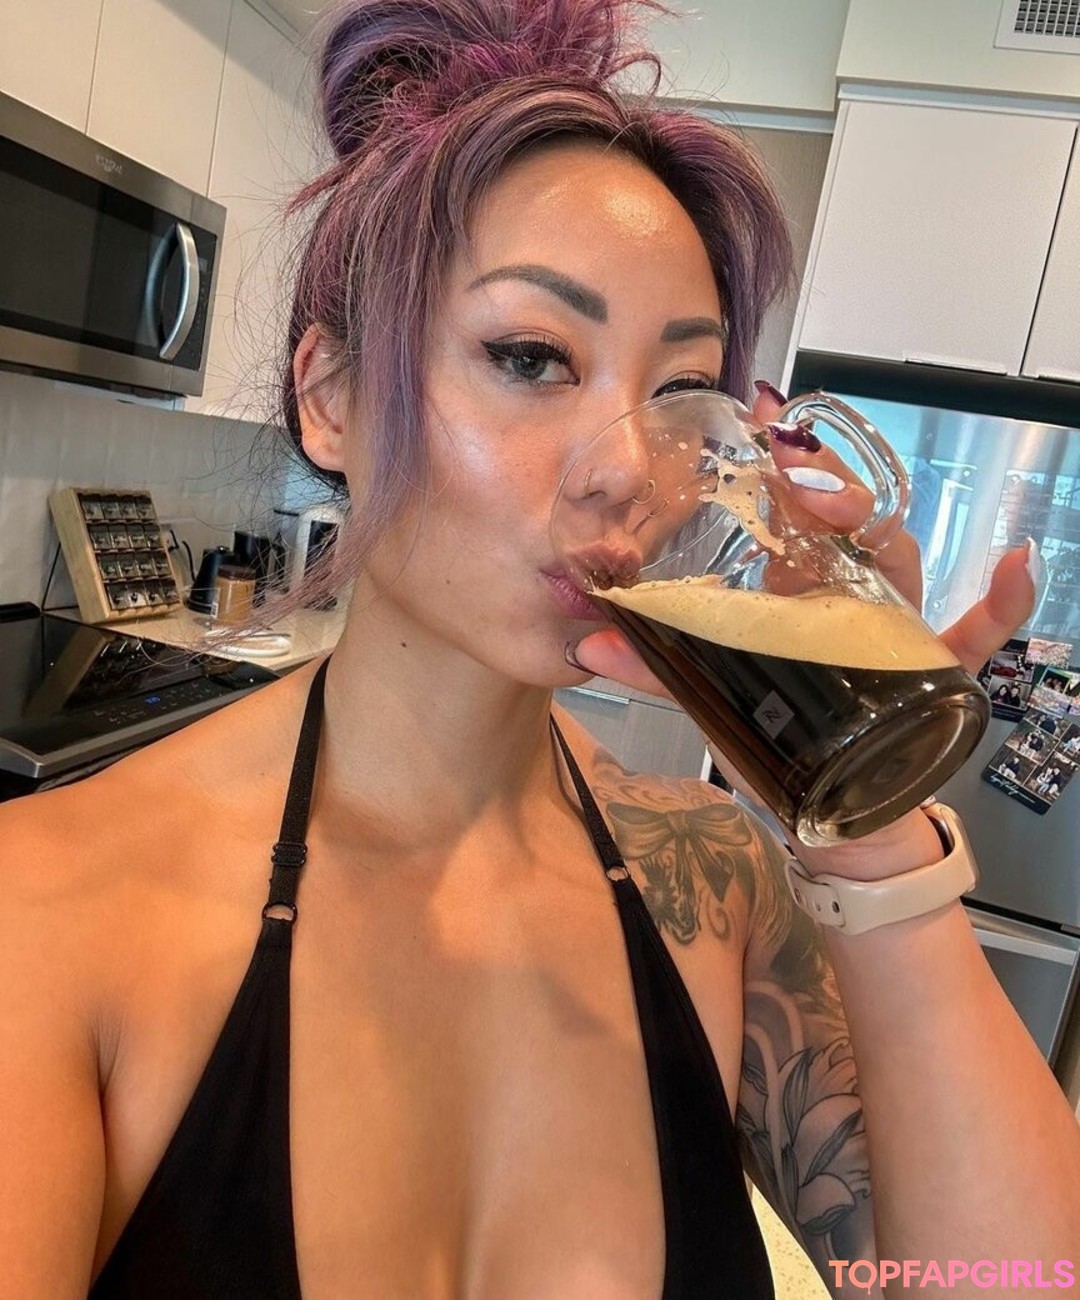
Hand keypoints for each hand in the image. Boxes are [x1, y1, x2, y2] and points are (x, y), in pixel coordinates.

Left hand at [566, 382, 1040, 877]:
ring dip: (887, 531)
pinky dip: (1004, 599)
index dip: (785, 475)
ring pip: (902, 564)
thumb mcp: (711, 702)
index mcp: (796, 592)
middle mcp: (850, 599)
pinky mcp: (935, 675)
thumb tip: (588, 639)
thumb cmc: (776, 750)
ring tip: (859, 517)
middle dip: (831, 493)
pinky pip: (982, 630)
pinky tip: (1015, 565)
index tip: (760, 442)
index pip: (797, 517)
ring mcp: (897, 631)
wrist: (835, 823)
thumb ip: (656, 670)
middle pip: (851, 526)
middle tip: (799, 484)